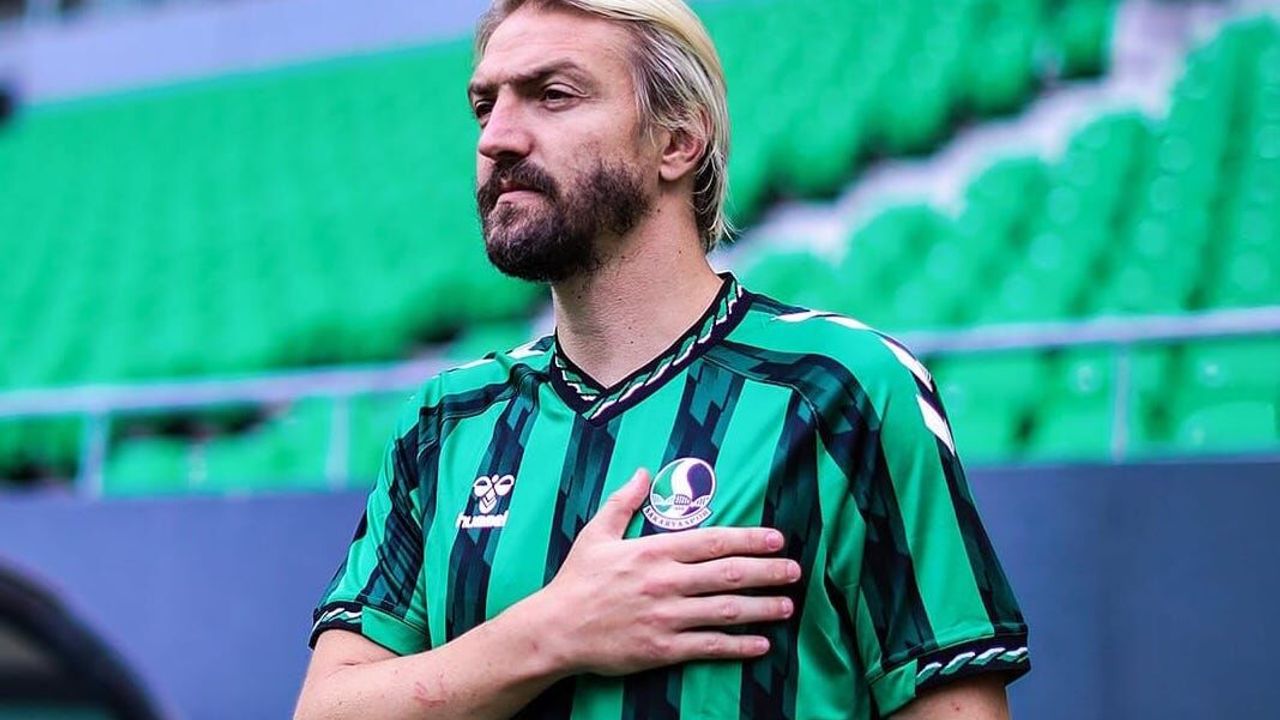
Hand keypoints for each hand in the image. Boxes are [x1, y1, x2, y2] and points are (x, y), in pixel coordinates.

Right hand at [528, 468, 800, 676]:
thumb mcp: (597, 533)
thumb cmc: (577, 580)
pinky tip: (761, 645)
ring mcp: (666, 617)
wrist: (555, 629)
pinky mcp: (663, 648)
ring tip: (787, 606)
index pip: (713, 541)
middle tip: (794, 571)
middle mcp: (666, 582)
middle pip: (729, 574)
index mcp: (654, 551)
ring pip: (726, 610)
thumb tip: (643, 472)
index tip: (777, 539)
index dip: (750, 539)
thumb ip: (624, 502)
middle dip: (768, 572)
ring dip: (762, 608)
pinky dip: (738, 646)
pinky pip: (709, 647)